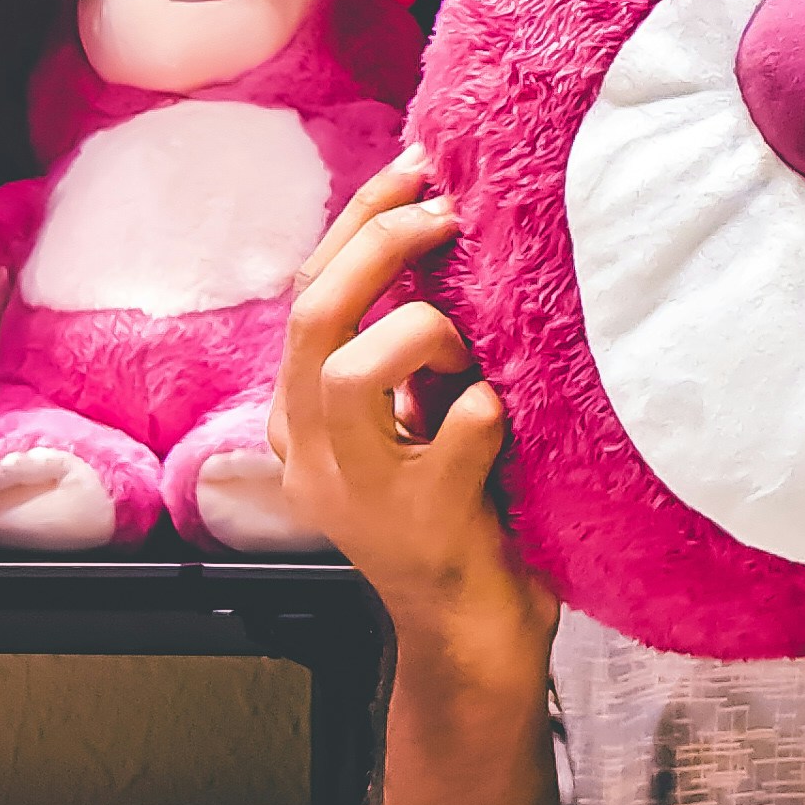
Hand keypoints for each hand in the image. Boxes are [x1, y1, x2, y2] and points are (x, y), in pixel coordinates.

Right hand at [270, 153, 550, 668]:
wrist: (472, 635)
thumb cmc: (461, 511)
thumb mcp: (414, 419)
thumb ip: (406, 347)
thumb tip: (440, 228)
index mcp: (300, 419)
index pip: (306, 292)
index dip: (360, 219)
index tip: (419, 168)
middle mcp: (311, 453)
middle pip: (313, 316)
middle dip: (383, 244)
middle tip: (448, 211)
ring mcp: (359, 494)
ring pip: (351, 373)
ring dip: (422, 335)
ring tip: (469, 355)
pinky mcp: (420, 527)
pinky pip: (454, 434)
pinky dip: (487, 409)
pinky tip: (504, 420)